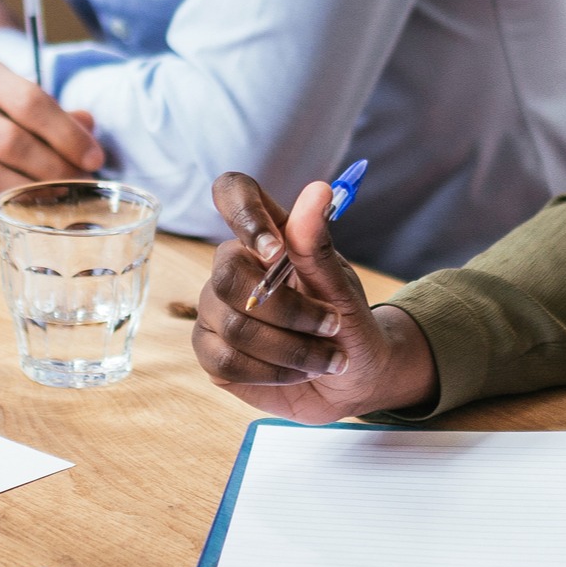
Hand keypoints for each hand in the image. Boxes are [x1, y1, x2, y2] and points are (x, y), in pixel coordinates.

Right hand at [0, 54, 102, 217]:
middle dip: (55, 168)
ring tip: (58, 197)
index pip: (30, 102)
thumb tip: (88, 127)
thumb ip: (47, 107)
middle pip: (12, 142)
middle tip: (80, 182)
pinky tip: (23, 208)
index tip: (93, 157)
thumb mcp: (3, 87)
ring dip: (31, 192)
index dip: (68, 134)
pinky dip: (1, 207)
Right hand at [192, 172, 436, 420]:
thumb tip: (317, 189)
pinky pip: (226, 361)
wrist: (354, 377)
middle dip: (288, 311)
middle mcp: (234, 267)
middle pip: (227, 274)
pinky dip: (272, 373)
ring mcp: (216, 309)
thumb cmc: (349, 322)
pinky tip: (299, 374)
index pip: (233, 193)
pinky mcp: (211, 350)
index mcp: (268, 235)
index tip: (276, 251)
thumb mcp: (341, 287)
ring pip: (234, 326)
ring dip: (291, 349)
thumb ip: (318, 245)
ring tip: (326, 359)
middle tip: (332, 327)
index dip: (244, 214)